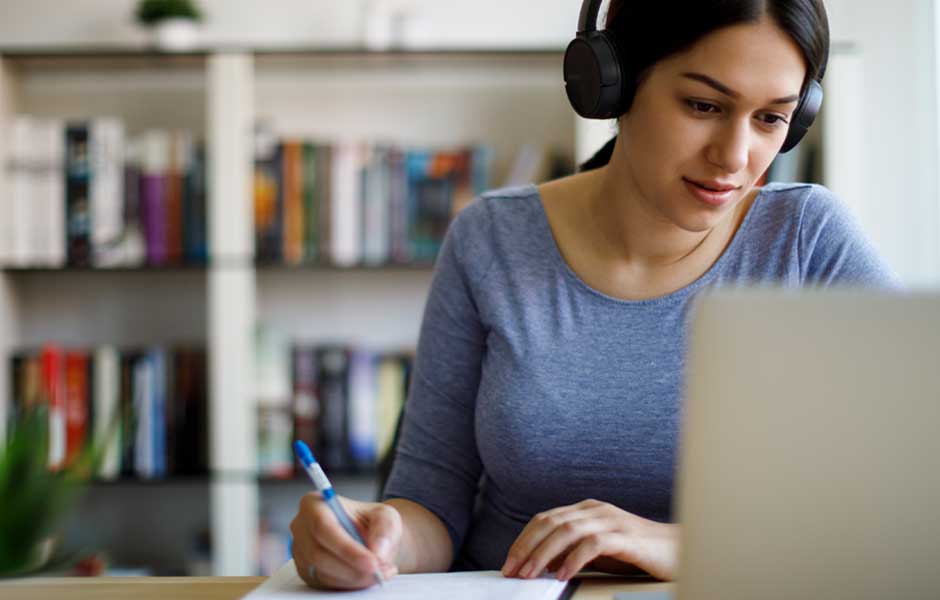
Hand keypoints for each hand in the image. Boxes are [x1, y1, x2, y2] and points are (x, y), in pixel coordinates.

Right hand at [290, 493, 401, 589]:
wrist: (369, 538)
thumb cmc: (370, 521)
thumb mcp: (385, 516)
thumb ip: (384, 529)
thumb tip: (378, 551)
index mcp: (314, 504)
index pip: (323, 526)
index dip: (346, 548)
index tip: (371, 562)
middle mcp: (301, 528)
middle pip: (319, 554)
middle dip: (353, 567)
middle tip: (380, 572)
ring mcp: (301, 552)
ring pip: (323, 573)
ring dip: (355, 578)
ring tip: (380, 572)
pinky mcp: (307, 572)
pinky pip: (326, 584)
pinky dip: (350, 584)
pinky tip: (367, 577)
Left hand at [500, 499, 677, 581]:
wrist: (679, 551)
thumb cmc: (637, 553)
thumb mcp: (598, 552)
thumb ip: (572, 552)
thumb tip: (542, 565)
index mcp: (586, 510)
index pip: (545, 519)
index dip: (523, 540)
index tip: (510, 563)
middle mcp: (595, 510)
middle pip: (550, 523)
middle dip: (526, 547)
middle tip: (512, 571)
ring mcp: (611, 520)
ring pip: (567, 531)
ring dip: (544, 554)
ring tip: (530, 574)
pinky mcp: (626, 537)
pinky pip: (593, 544)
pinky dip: (574, 559)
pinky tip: (564, 575)